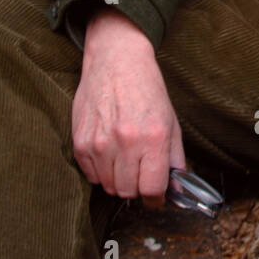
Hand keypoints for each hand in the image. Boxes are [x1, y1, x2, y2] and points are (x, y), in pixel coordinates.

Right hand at [72, 10, 185, 206]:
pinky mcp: (80, 142)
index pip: (152, 189)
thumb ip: (175, 158)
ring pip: (108, 186)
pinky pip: (90, 175)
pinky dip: (100, 171)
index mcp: (154, 137)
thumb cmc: (146, 90)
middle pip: (128, 192)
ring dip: (118, 180)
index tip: (156, 196)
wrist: (116, 61)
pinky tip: (108, 152)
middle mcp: (126, 142)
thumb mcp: (171, 121)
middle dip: (137, 188)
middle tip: (140, 173)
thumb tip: (178, 189)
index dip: (156, 198)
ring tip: (124, 160)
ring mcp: (100, 143)